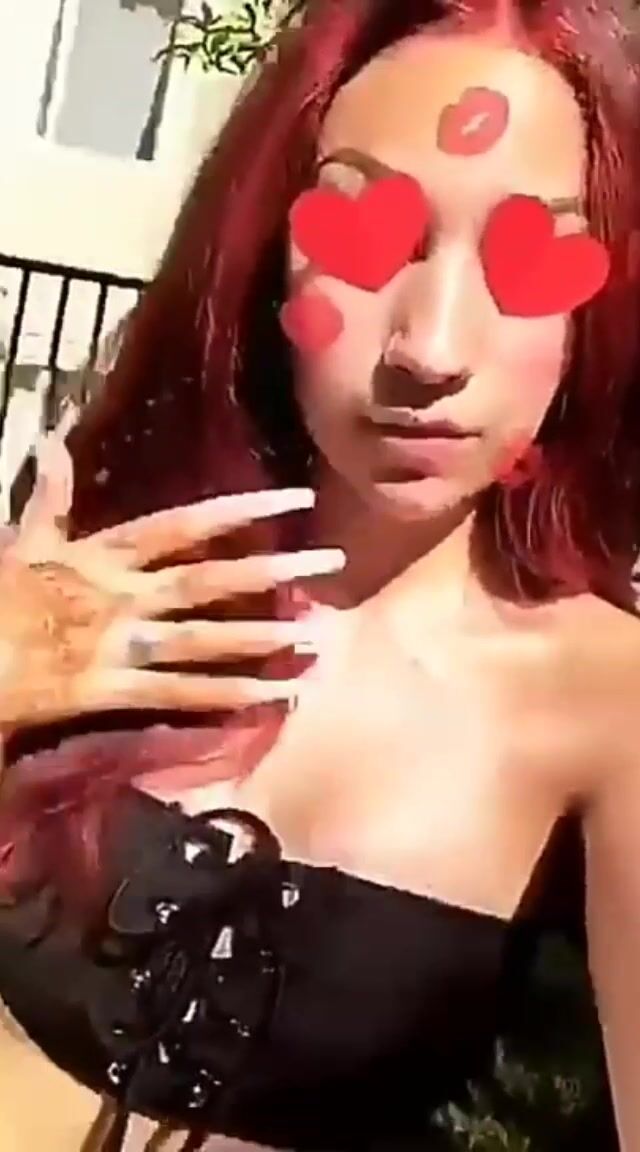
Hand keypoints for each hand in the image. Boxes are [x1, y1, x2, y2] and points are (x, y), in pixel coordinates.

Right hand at [0, 409, 340, 737]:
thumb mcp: (25, 540)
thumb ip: (52, 496)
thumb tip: (52, 440)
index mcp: (107, 555)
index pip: (186, 525)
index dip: (242, 510)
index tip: (295, 499)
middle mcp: (125, 596)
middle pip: (210, 579)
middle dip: (271, 570)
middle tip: (329, 563)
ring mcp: (121, 644)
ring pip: (204, 639)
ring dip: (261, 637)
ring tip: (315, 636)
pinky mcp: (113, 690)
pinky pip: (179, 694)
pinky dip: (225, 694)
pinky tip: (271, 696)